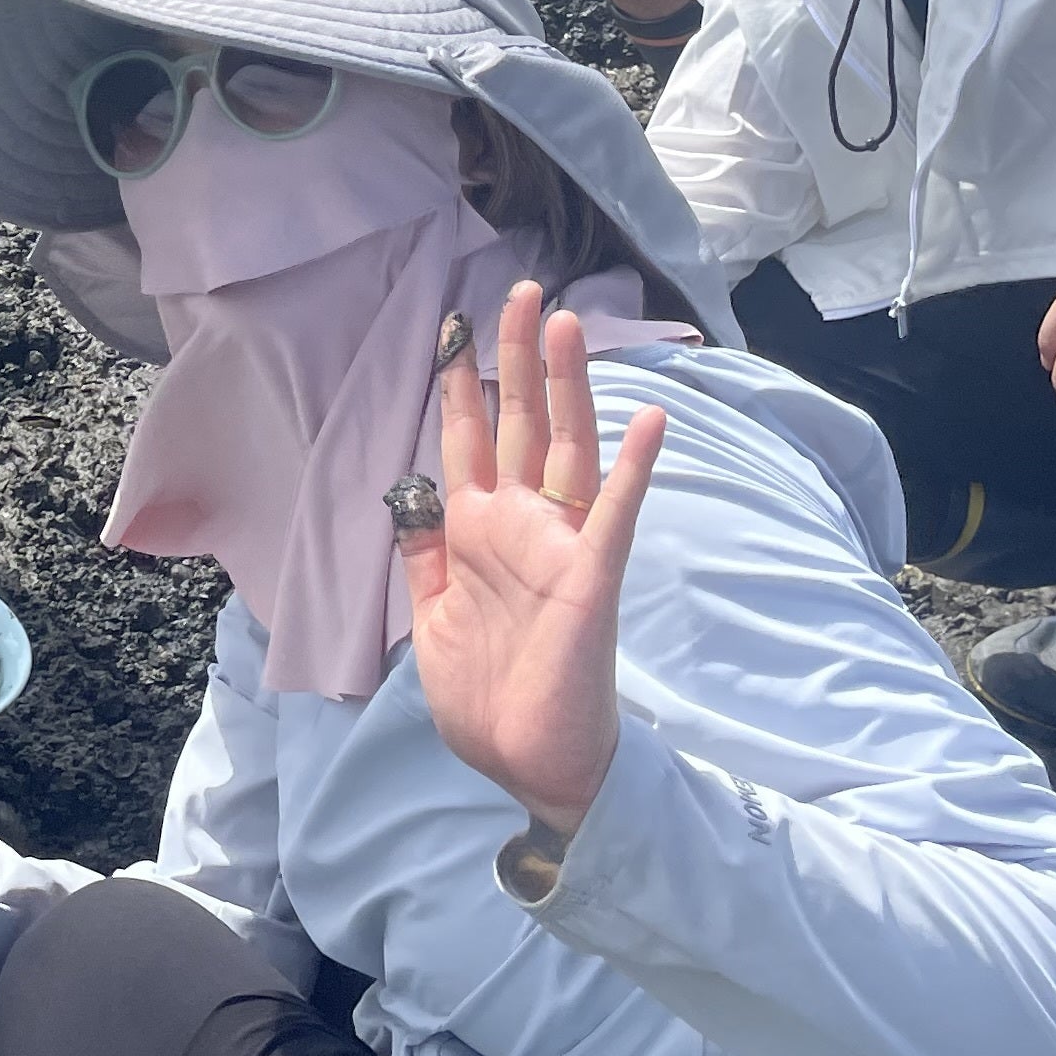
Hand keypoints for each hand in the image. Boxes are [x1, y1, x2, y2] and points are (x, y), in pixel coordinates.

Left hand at [393, 282, 665, 836]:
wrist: (528, 763)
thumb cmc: (485, 698)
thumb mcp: (431, 618)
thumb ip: (422, 557)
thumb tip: (407, 500)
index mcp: (476, 533)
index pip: (467, 440)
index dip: (460, 385)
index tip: (453, 328)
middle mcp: (522, 524)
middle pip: (520, 423)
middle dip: (517, 358)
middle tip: (520, 292)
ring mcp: (562, 544)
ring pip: (567, 447)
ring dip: (568, 385)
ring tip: (567, 322)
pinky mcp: (594, 575)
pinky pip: (617, 512)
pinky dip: (634, 466)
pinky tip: (647, 417)